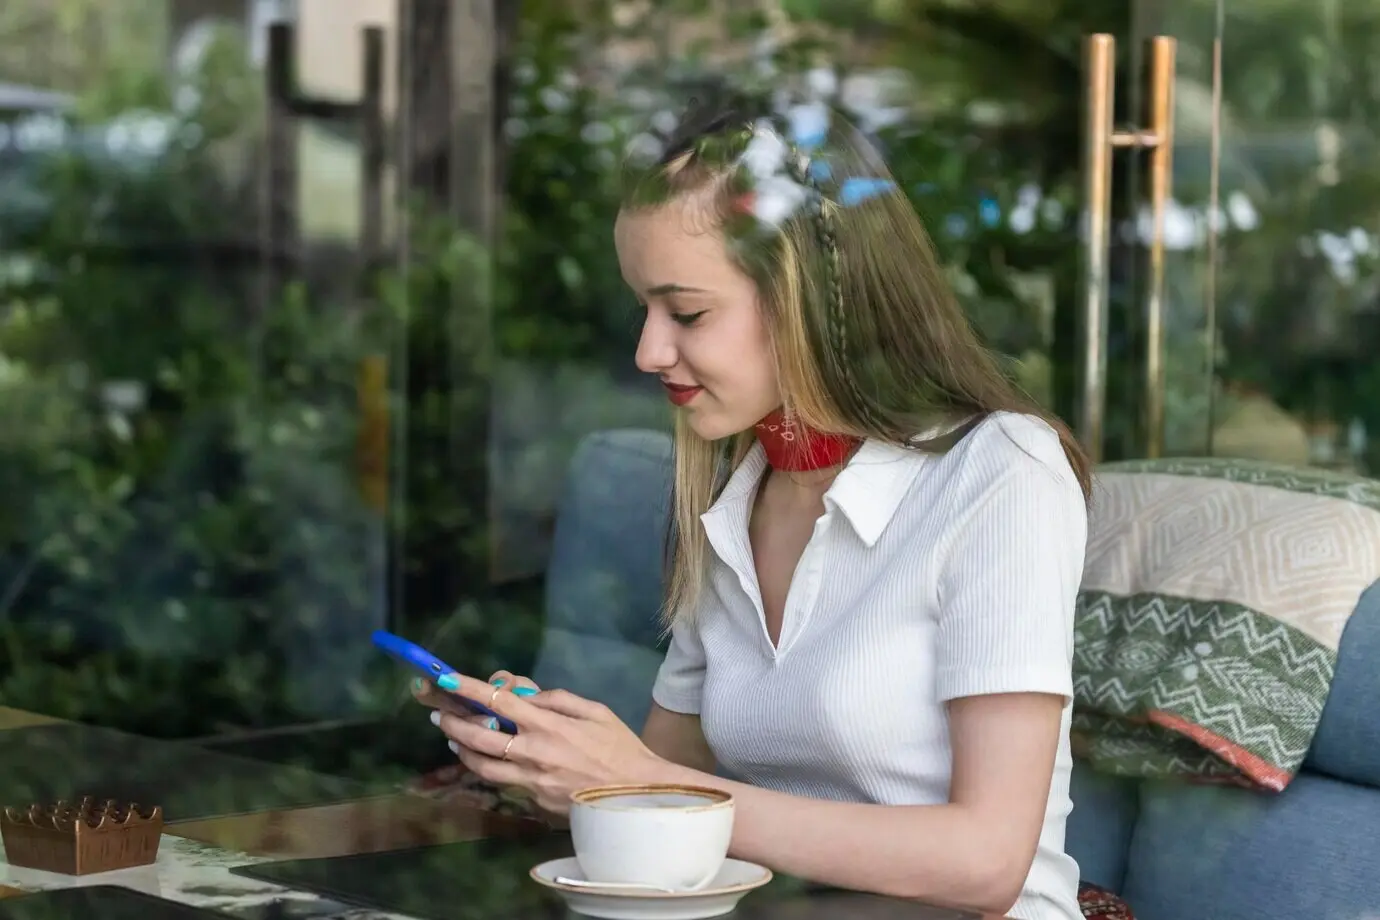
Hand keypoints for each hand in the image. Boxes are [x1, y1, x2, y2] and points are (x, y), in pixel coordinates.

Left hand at [424, 673, 667, 813]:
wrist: (636, 797)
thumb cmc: (620, 749)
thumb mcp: (596, 712)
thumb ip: (558, 699)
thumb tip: (527, 694)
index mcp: (549, 726)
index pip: (500, 701)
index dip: (468, 688)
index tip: (445, 678)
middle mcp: (533, 753)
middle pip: (478, 736)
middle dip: (452, 721)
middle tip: (438, 713)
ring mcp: (530, 782)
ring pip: (481, 766)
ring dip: (463, 749)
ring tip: (454, 738)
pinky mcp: (533, 803)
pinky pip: (504, 783)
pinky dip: (489, 769)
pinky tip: (485, 761)